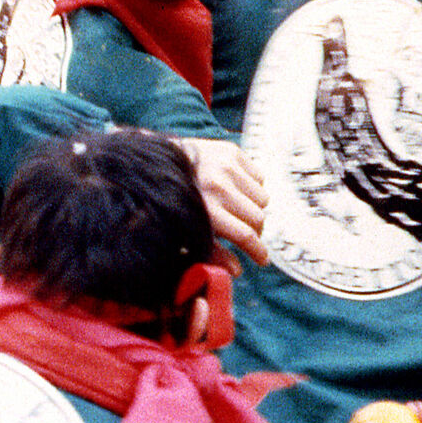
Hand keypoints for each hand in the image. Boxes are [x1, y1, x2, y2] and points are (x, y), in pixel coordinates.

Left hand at [180, 139, 268, 263]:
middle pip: (258, 218)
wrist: (159, 162)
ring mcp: (227, 167)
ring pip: (263, 198)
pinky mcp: (232, 151)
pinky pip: (259, 177)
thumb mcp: (189, 231)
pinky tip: (235, 187)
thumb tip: (237, 271)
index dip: (259, 251)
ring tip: (237, 206)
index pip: (246, 235)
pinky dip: (252, 185)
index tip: (262, 258)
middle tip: (245, 231)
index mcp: (207, 210)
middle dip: (255, 229)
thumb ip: (214, 253)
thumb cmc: (175, 200)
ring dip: (254, 206)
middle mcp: (219, 187)